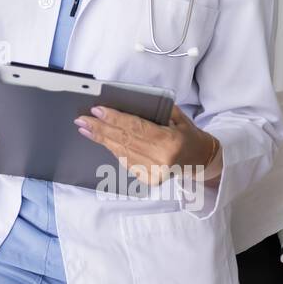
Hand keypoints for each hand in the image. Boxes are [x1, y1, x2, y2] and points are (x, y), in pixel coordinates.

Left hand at [73, 104, 220, 186]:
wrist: (200, 159)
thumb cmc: (186, 133)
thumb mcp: (176, 116)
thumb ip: (152, 111)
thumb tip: (120, 104)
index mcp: (170, 142)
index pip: (136, 128)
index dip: (114, 119)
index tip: (96, 111)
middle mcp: (161, 160)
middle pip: (124, 141)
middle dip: (100, 129)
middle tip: (81, 120)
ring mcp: (154, 173)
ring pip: (121, 152)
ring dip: (101, 139)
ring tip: (85, 128)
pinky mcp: (148, 179)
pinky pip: (125, 160)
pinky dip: (113, 149)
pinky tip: (102, 139)